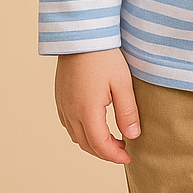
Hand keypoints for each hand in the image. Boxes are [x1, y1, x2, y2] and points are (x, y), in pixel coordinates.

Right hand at [54, 49, 140, 163]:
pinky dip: (81, 132)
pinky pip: (68, 124)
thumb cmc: (104, 56)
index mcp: (87, 111)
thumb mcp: (122, 84)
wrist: (81, 35)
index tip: (129, 157)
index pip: (100, 145)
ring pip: (75, 136)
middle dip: (105, 153)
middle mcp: (70, 111)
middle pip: (86, 144)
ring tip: (112, 140)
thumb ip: (127, 112)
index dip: (115, 156)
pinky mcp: (60, 97)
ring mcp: (62, 104)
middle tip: (123, 151)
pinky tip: (94, 125)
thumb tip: (133, 136)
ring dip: (92, 143)